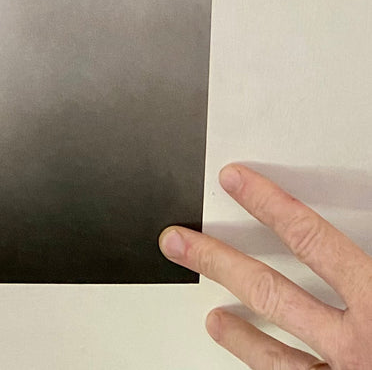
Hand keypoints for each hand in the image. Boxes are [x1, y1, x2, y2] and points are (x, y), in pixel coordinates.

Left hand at [160, 163, 371, 367]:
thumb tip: (364, 236)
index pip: (313, 240)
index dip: (270, 205)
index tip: (236, 180)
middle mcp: (358, 347)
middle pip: (272, 292)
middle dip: (218, 261)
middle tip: (179, 242)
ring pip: (275, 355)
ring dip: (237, 335)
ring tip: (210, 315)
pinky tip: (250, 369)